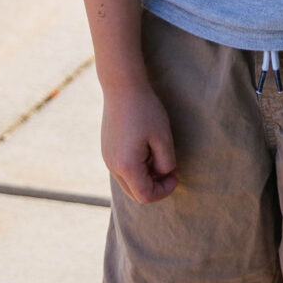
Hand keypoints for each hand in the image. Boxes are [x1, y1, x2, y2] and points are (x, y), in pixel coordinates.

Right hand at [101, 78, 177, 202]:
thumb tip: (163, 174)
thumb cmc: (145, 110)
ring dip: (146, 176)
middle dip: (156, 185)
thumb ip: (165, 163)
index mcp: (126, 166)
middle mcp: (112, 166)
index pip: (146, 196)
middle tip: (169, 167)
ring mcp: (107, 159)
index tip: (175, 174)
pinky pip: (123, 169)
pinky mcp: (107, 150)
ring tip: (157, 153)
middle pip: (135, 194)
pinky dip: (137, 167)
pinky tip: (146, 146)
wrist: (122, 87)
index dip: (164, 190)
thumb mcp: (163, 138)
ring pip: (129, 182)